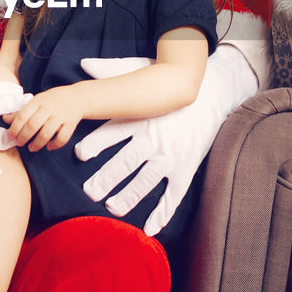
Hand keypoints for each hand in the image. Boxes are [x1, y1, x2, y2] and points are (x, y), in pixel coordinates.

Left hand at [2, 85, 81, 151]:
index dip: (15, 128)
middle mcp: (49, 108)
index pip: (23, 115)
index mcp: (38, 101)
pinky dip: (55, 145)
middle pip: (33, 125)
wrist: (77, 97)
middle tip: (19, 143)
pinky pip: (62, 138)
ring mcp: (61, 116)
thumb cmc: (53, 100)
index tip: (11, 136)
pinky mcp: (71, 124)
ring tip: (31, 148)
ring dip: (37, 143)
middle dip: (23, 137)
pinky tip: (49, 147)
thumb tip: (5, 119)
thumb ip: (22, 111)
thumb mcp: (37, 101)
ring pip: (46, 133)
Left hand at [73, 46, 257, 234]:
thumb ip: (111, 71)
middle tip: (90, 191)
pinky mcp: (185, 169)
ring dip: (129, 197)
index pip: (114, 131)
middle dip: (107, 178)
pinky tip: (150, 229)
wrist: (212, 95)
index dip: (96, 142)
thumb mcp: (143, 76)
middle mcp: (155, 139)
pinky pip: (173, 196)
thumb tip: (83, 63)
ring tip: (112, 207)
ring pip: (146, 182)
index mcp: (141, 118)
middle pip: (126, 162)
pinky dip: (162, 214)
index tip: (79, 153)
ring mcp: (171, 156)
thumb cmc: (170, 89)